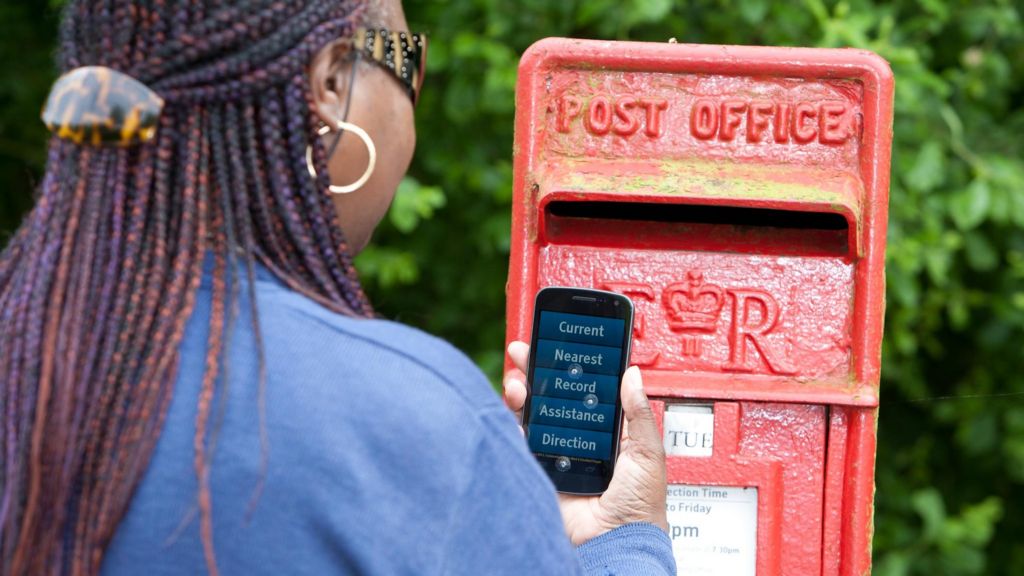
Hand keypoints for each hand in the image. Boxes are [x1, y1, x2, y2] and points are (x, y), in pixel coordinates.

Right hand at [504, 341, 668, 544]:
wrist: (615, 542)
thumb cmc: (640, 507)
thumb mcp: (648, 452)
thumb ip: (637, 413)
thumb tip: (633, 373)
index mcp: (609, 430)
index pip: (587, 389)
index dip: (571, 366)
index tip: (560, 343)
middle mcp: (581, 437)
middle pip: (553, 395)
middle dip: (537, 371)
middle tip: (526, 352)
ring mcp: (558, 452)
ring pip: (533, 414)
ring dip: (522, 393)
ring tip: (519, 383)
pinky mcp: (540, 470)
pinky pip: (522, 442)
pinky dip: (514, 425)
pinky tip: (515, 413)